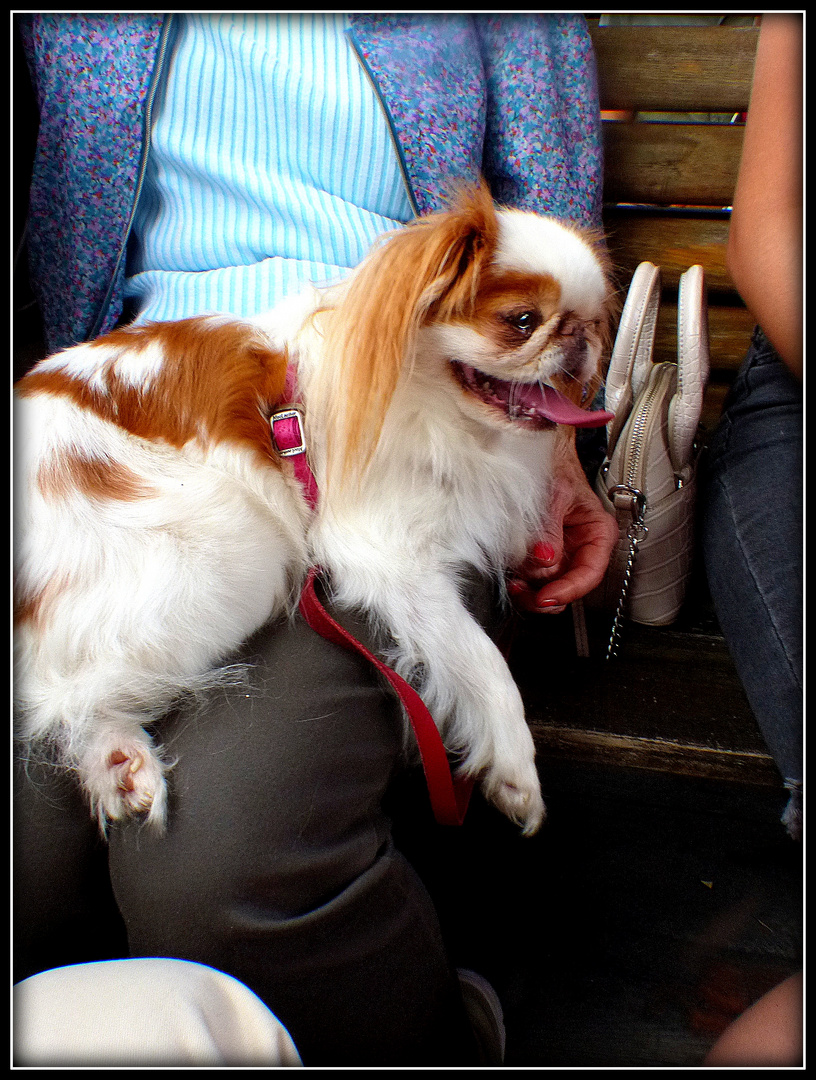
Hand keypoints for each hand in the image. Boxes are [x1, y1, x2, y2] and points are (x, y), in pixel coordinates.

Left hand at [508, 445, 616, 613]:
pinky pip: (534, 577)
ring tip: (515, 581)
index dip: (568, 590)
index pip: (590, 573)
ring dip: (531, 588)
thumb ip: (549, 529)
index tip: (546, 597)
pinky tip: (512, 576)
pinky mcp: (540, 553)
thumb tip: (545, 558)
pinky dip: (523, 581)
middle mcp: (581, 547)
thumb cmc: (554, 465)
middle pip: (569, 585)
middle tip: (525, 592)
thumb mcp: (555, 494)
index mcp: (597, 533)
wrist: (535, 449)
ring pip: (550, 586)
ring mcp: (560, 552)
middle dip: (546, 591)